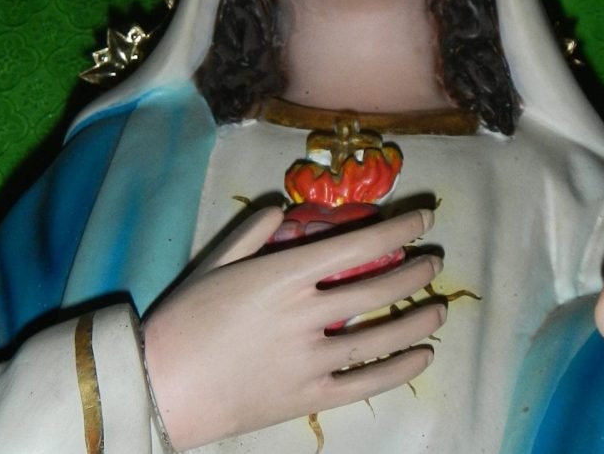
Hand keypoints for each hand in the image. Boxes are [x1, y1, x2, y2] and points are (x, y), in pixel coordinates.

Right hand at [143, 206, 444, 448]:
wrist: (163, 386)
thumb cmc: (186, 317)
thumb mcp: (217, 261)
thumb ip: (254, 231)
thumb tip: (283, 208)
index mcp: (284, 274)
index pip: (356, 244)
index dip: (396, 229)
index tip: (422, 220)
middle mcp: (305, 313)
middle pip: (377, 286)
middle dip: (414, 271)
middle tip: (435, 262)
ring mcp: (310, 359)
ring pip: (380, 335)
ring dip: (417, 319)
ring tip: (440, 308)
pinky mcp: (309, 397)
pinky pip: (365, 382)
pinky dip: (400, 369)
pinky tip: (423, 357)